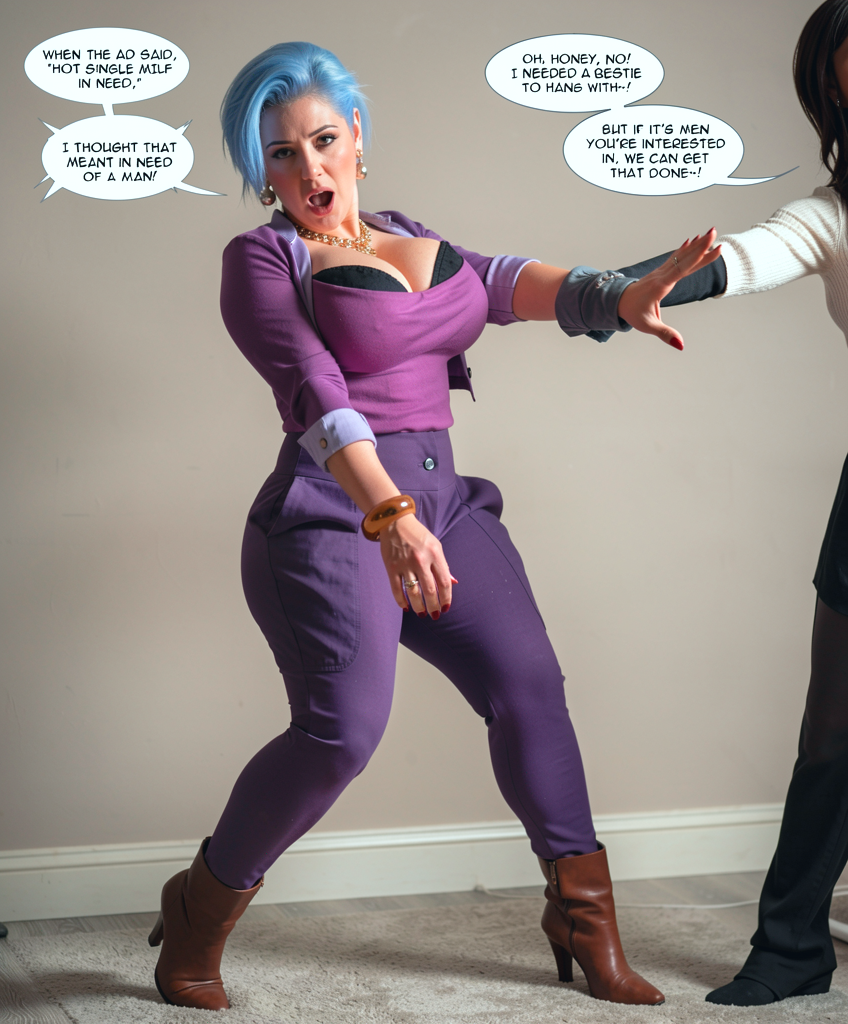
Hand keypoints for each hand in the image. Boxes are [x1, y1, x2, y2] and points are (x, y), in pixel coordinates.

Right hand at [380, 514, 454, 618]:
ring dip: (419, 607)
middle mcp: (420, 560)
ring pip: (414, 592)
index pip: (444, 582)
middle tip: (435, 615)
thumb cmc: (419, 535)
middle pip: (430, 590)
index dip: (446, 598)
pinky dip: (401, 601)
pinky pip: (397, 589)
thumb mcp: (436, 545)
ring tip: (422, 613)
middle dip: (434, 606)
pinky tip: (406, 607)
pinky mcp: (391, 567)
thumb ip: (443, 565)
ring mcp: (405, 564)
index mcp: (435, 554)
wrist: (395, 522)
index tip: (446, 607)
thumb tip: (452, 583)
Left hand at [617, 230, 720, 349]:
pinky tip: (692, 240)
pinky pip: (675, 258)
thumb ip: (665, 334)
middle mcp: (661, 275)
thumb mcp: (648, 326)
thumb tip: (681, 345)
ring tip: (709, 232)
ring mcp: (661, 272)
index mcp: (661, 286)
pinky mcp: (660, 272)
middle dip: (700, 245)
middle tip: (715, 231)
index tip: (711, 248)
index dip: (697, 258)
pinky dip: (685, 249)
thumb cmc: (633, 313)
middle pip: (684, 258)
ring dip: (696, 244)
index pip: (682, 269)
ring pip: (681, 256)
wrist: (618, 302)